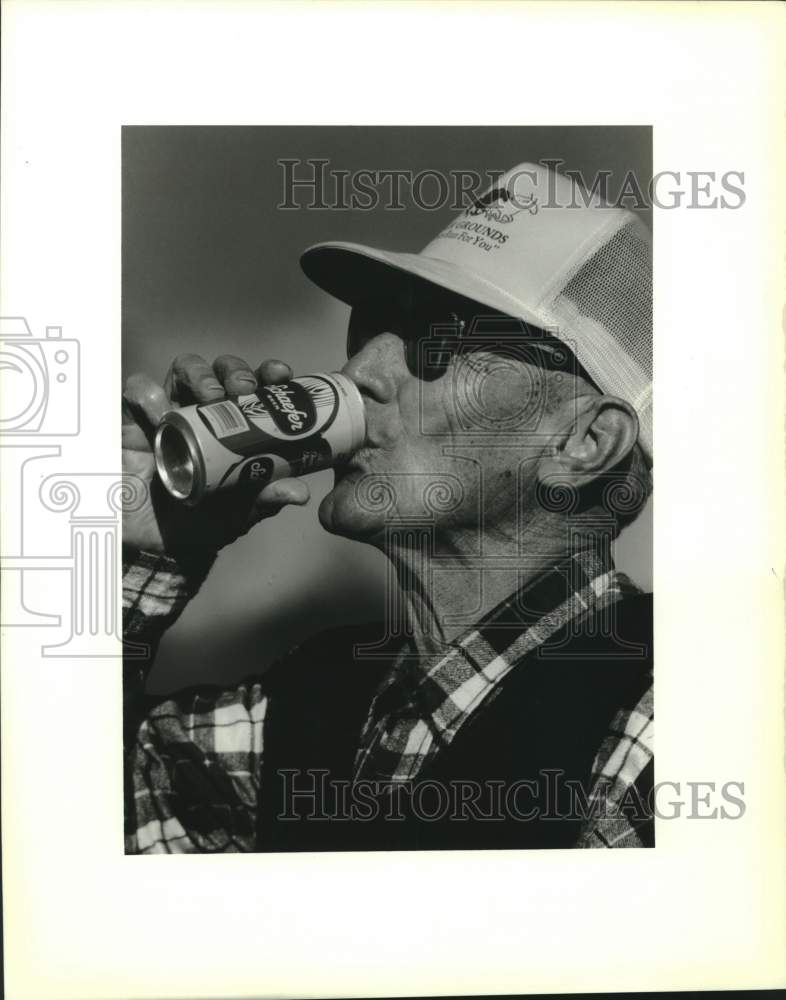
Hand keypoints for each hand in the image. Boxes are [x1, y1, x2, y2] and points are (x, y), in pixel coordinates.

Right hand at [122, 354, 310, 556]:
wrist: (154, 544)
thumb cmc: (203, 521)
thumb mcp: (239, 512)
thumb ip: (266, 498)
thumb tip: (300, 493)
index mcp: (237, 426)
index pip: (256, 388)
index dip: (269, 373)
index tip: (281, 376)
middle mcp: (205, 412)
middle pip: (221, 371)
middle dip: (235, 370)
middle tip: (243, 389)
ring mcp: (170, 412)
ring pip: (183, 370)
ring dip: (199, 373)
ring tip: (209, 396)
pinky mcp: (134, 421)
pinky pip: (136, 393)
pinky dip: (147, 393)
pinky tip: (159, 410)